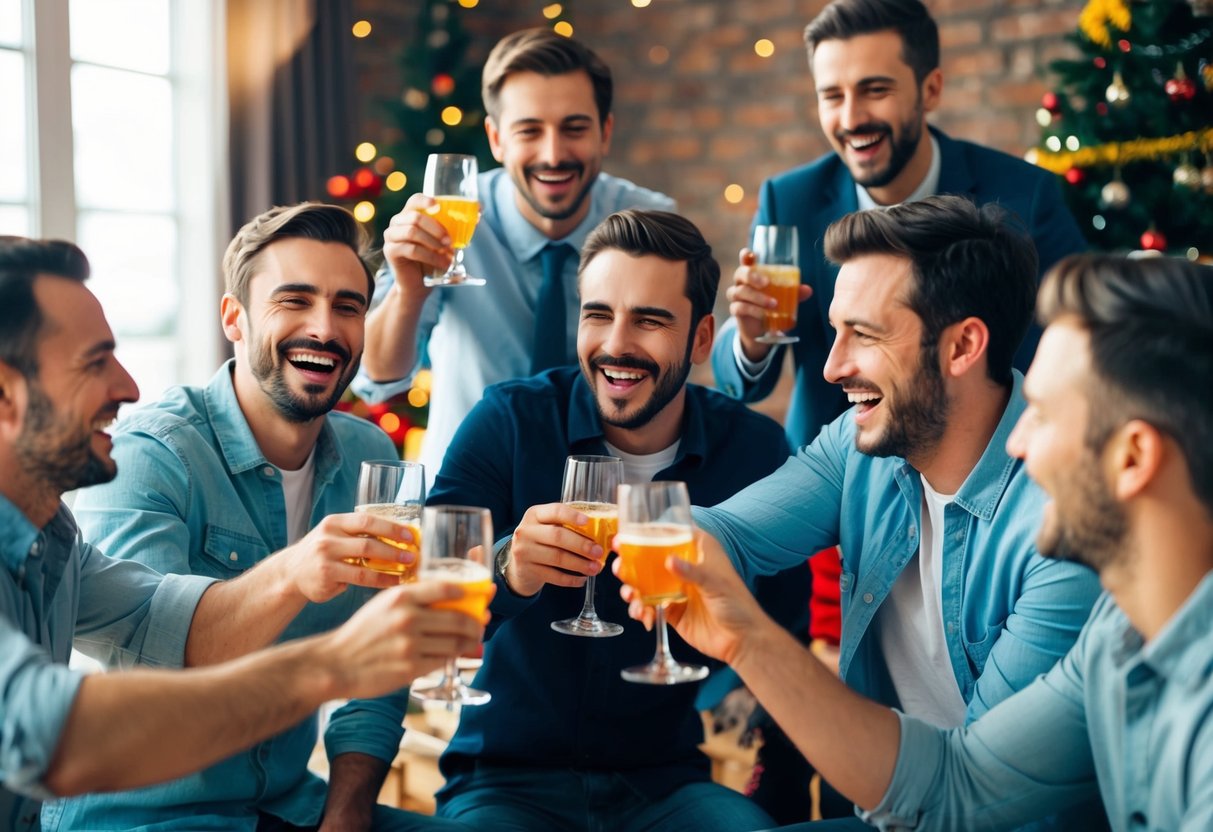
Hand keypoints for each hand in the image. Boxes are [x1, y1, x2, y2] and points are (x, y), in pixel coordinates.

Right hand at [276, 512, 421, 603]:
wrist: (292, 571)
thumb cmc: (324, 551)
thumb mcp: (336, 534)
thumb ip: (360, 533)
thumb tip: (401, 536)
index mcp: (335, 522)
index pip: (366, 520)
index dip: (391, 527)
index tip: (410, 534)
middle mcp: (328, 538)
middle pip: (368, 542)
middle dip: (394, 549)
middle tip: (413, 555)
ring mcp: (325, 559)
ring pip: (364, 563)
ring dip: (390, 567)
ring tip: (407, 570)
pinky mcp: (326, 577)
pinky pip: (359, 580)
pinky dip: (379, 581)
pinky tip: (392, 582)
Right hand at [323, 581, 487, 699]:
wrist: (336, 663)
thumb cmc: (362, 632)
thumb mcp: (384, 604)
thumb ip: (413, 600)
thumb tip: (450, 598)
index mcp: (401, 596)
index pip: (447, 588)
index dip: (470, 591)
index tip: (481, 594)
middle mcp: (408, 618)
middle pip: (459, 618)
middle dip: (477, 622)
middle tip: (482, 622)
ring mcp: (410, 644)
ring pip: (455, 642)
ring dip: (469, 642)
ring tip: (472, 639)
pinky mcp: (411, 668)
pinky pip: (442, 660)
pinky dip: (452, 657)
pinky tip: (454, 654)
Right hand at [381, 193, 451, 297]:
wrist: (418, 284)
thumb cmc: (432, 260)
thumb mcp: (444, 242)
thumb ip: (456, 228)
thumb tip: (479, 213)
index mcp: (409, 215)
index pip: (414, 200)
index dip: (425, 200)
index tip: (438, 206)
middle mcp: (397, 223)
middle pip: (415, 217)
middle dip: (436, 228)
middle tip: (449, 241)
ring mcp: (391, 236)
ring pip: (412, 232)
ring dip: (433, 243)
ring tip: (447, 254)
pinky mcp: (390, 251)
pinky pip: (411, 250)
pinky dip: (430, 256)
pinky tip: (442, 263)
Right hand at [505, 503, 603, 596]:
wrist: (518, 565)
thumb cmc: (541, 542)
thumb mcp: (547, 527)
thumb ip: (566, 525)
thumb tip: (601, 530)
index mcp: (535, 514)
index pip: (555, 511)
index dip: (572, 516)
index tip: (588, 522)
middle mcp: (526, 531)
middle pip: (557, 536)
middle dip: (581, 544)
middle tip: (598, 552)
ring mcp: (524, 551)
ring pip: (557, 557)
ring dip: (580, 564)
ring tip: (595, 568)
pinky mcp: (527, 570)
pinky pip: (554, 576)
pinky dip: (571, 579)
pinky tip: (582, 579)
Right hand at [615, 533, 765, 665]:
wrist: (742, 641)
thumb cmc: (737, 605)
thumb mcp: (716, 584)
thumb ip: (692, 572)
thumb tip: (668, 561)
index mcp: (698, 551)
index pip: (670, 533)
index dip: (647, 532)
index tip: (626, 535)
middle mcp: (685, 567)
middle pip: (650, 559)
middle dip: (631, 563)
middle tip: (619, 568)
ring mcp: (676, 589)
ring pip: (645, 583)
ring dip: (632, 589)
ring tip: (630, 597)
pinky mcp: (671, 611)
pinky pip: (649, 607)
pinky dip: (641, 611)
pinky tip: (642, 616)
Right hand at [725, 248, 811, 362]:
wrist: (760, 327)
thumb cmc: (769, 305)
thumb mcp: (783, 297)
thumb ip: (794, 292)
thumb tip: (808, 290)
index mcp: (752, 274)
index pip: (745, 261)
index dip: (745, 255)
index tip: (750, 253)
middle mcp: (741, 282)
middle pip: (740, 273)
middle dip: (752, 276)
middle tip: (766, 283)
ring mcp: (736, 296)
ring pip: (741, 292)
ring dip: (758, 297)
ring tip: (773, 304)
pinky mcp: (735, 310)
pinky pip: (740, 308)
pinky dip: (753, 310)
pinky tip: (764, 314)